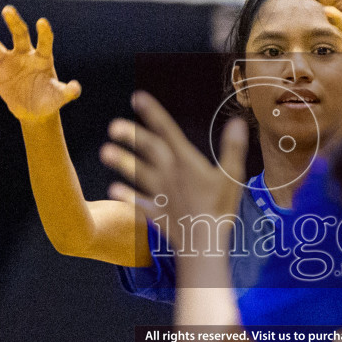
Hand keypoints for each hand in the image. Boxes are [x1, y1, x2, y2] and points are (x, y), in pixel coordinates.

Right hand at [0, 6, 81, 122]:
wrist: (34, 110)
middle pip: (19, 35)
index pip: (45, 42)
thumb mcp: (59, 97)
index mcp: (43, 58)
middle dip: (14, 23)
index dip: (44, 33)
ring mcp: (9, 61)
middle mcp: (25, 54)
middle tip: (7, 10)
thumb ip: (68, 91)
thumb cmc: (49, 100)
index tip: (41, 22)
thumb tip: (77, 89)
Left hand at [100, 92, 246, 252]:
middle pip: (148, 150)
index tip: (137, 98)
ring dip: (122, 163)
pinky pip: (138, 203)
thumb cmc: (221, 208)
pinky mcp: (156, 212)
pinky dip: (126, 196)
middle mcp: (169, 174)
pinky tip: (113, 190)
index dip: (153, 113)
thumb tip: (236, 122)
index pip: (168, 131)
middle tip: (113, 127)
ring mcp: (161, 193)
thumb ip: (232, 148)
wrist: (204, 243)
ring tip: (104, 152)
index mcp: (186, 162)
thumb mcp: (232, 176)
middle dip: (131, 136)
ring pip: (138, 174)